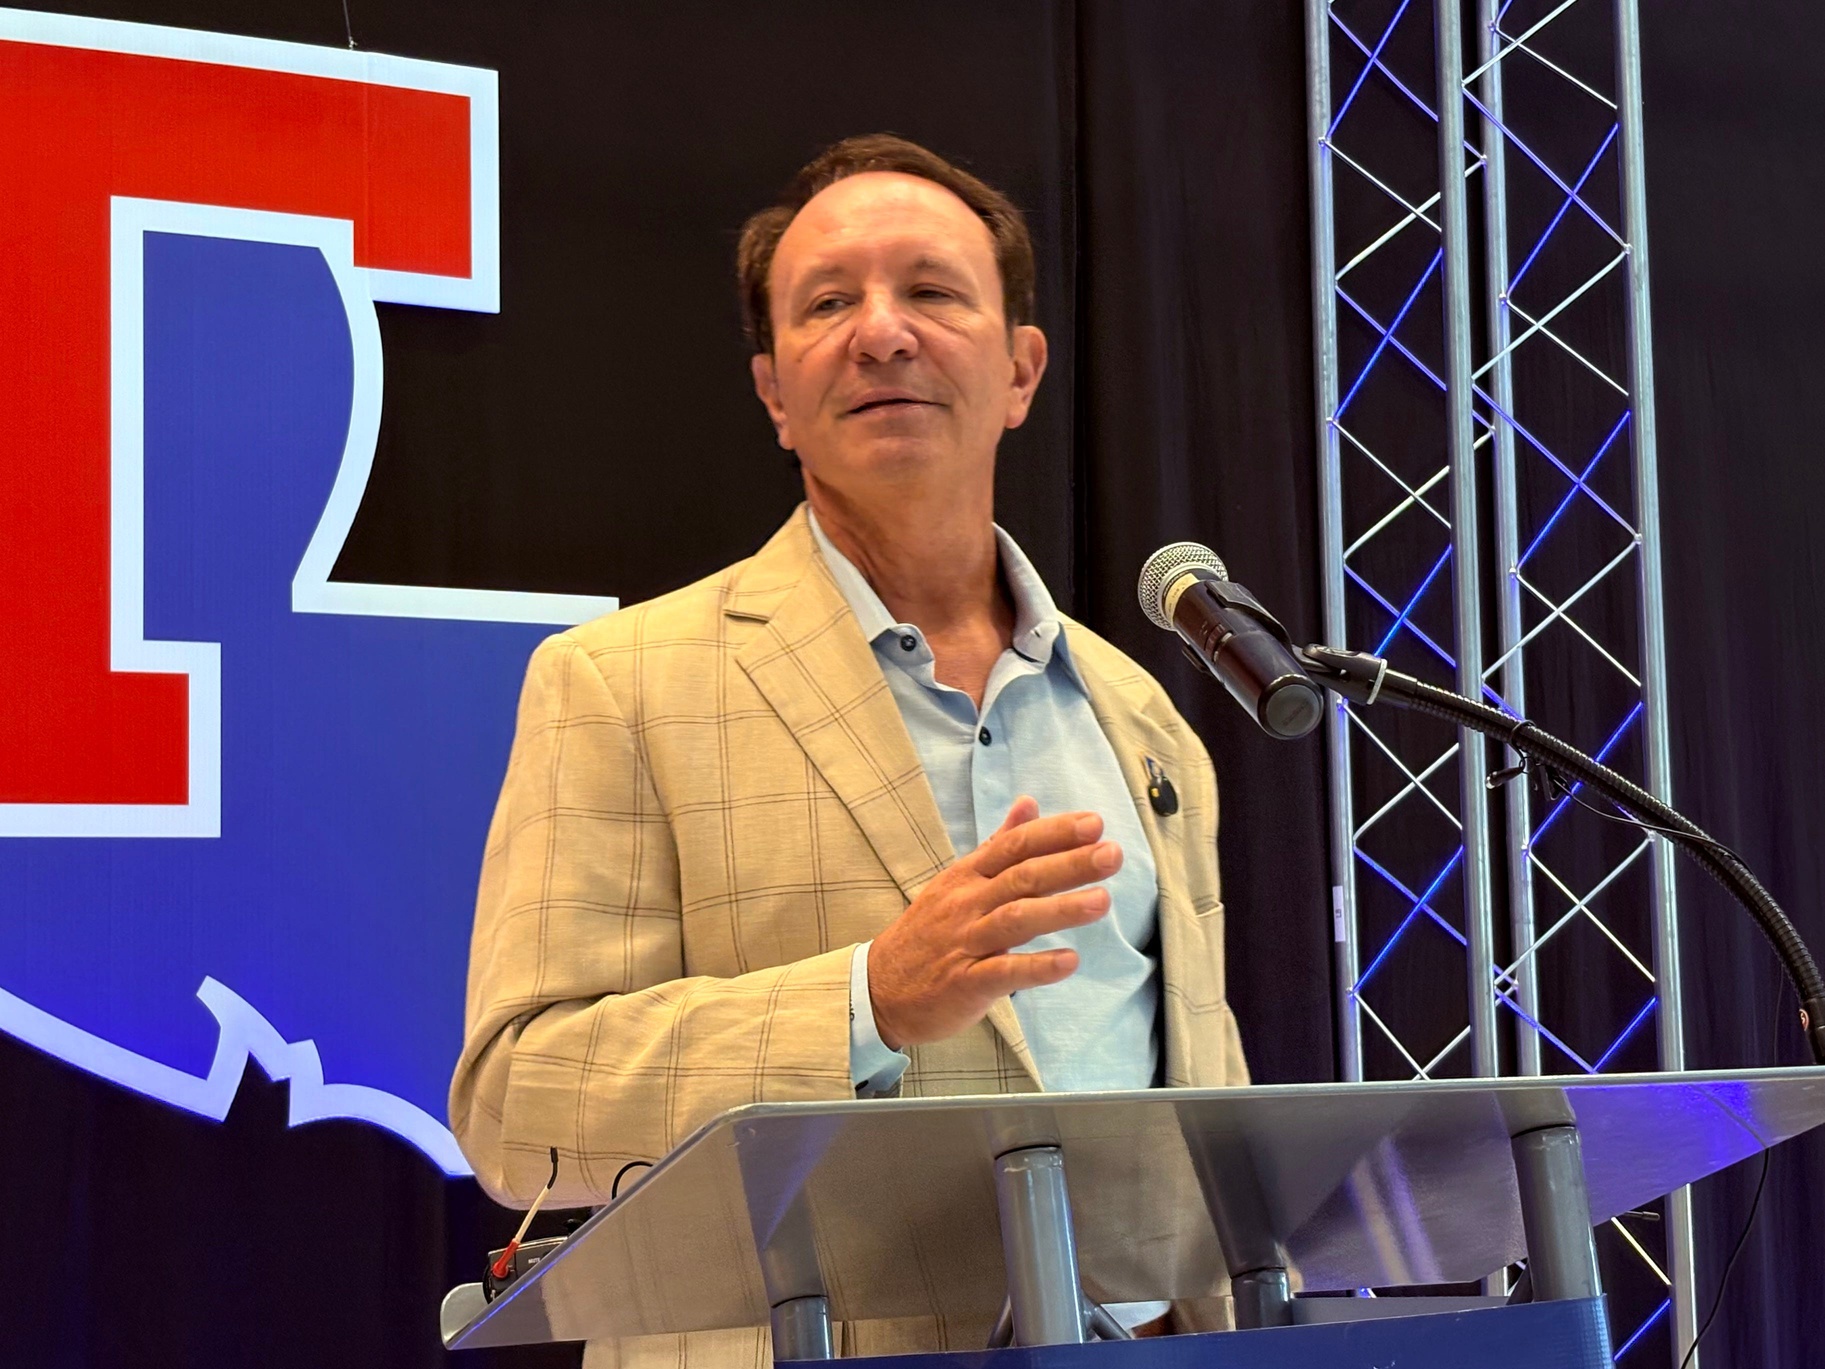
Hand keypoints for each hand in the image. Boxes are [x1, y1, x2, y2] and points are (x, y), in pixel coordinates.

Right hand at [866, 796, 1120, 1049]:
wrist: (879, 989)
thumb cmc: (928, 933)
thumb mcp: (957, 881)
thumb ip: (997, 845)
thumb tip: (1028, 803)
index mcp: (967, 875)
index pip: (1014, 846)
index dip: (1054, 833)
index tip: (1095, 823)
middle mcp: (966, 903)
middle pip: (1021, 877)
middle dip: (1069, 864)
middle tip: (1112, 853)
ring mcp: (965, 942)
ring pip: (1016, 919)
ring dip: (1060, 909)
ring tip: (1102, 901)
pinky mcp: (965, 983)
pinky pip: (1004, 973)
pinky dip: (1037, 967)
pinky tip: (1069, 961)